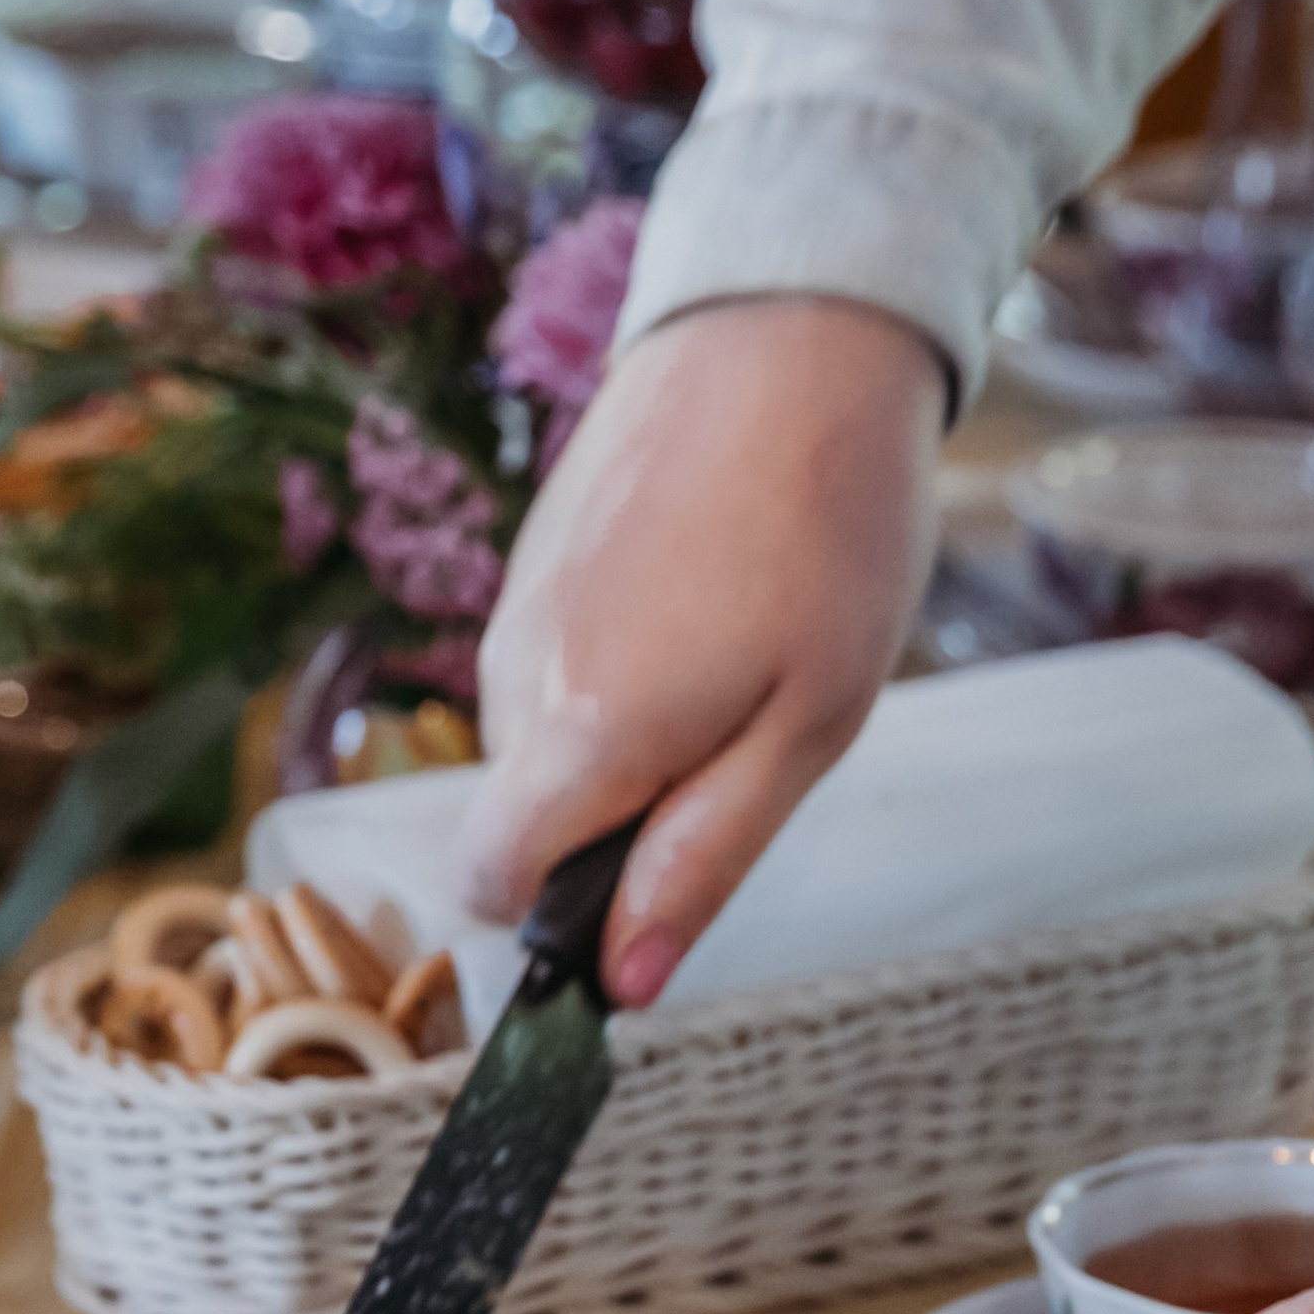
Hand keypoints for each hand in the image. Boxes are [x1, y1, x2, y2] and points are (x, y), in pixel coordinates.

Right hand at [465, 297, 943, 1003]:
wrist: (794, 333)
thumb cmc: (829, 530)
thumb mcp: (806, 728)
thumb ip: (704, 860)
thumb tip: (626, 981)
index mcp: (582, 735)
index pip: (484, 883)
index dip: (549, 914)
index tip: (636, 895)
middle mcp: (519, 679)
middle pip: (523, 816)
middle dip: (610, 819)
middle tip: (738, 743)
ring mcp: (515, 611)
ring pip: (542, 741)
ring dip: (620, 737)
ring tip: (734, 651)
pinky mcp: (533, 560)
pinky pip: (553, 664)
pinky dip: (615, 665)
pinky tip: (705, 594)